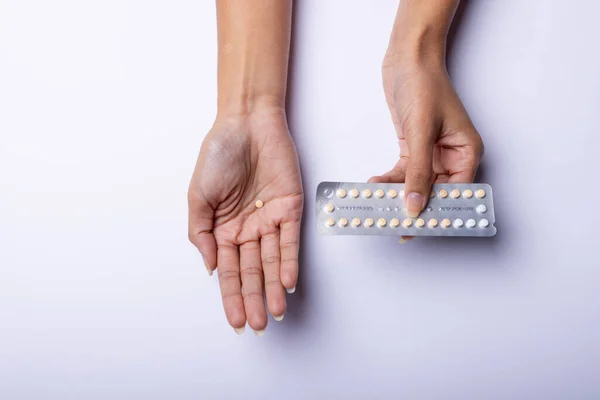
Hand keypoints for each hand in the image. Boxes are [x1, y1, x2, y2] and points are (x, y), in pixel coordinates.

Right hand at [188, 111, 302, 333]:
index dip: (232, 297)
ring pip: (273, 261)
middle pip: (252, 271)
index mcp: (223, 230)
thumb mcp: (198, 196)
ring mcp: (269, 220)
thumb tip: (210, 267)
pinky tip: (288, 281)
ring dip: (274, 287)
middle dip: (254, 299)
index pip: (230, 271)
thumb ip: (200, 233)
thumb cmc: (218, 154)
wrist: (245, 123)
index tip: (235, 321)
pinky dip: (289, 260)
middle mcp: (248, 229)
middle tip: (256, 325)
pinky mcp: (290, 207)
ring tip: (275, 312)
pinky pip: (290, 239)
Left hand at [369, 58, 483, 240]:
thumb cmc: (425, 86)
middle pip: (436, 193)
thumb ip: (418, 172)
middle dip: (415, 208)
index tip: (421, 229)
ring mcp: (432, 153)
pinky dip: (390, 181)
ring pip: (417, 185)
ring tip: (377, 207)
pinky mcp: (414, 148)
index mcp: (466, 152)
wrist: (408, 59)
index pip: (457, 193)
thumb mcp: (421, 131)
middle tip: (394, 225)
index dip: (440, 214)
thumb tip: (415, 205)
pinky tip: (375, 185)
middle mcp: (452, 156)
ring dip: (398, 195)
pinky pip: (403, 173)